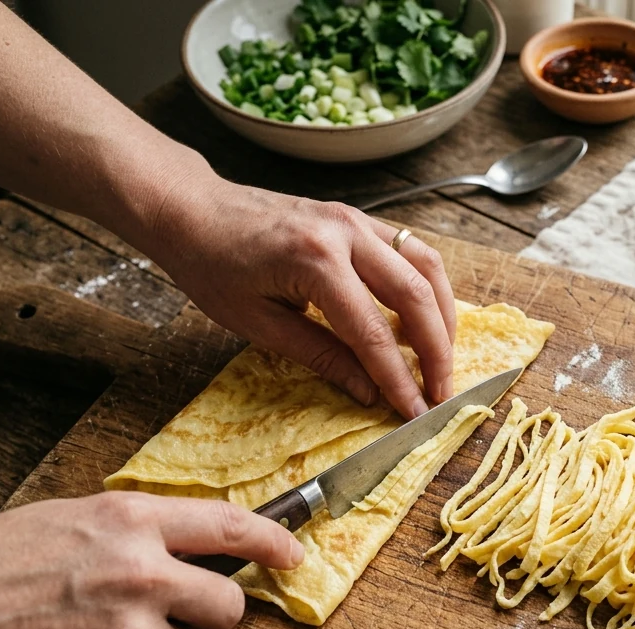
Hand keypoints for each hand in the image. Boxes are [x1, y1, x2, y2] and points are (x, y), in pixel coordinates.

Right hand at [0, 492, 302, 628]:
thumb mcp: (67, 520)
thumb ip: (134, 531)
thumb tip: (190, 544)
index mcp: (130, 524)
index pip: (229, 525)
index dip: (273, 541)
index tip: (293, 554)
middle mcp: (143, 576)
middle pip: (228, 606)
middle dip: (208, 614)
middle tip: (169, 616)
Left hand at [148, 172, 456, 419]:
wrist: (192, 210)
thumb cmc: (212, 267)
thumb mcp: (259, 324)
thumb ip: (322, 356)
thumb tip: (369, 391)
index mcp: (314, 262)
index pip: (373, 333)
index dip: (399, 378)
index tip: (415, 412)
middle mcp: (345, 233)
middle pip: (415, 297)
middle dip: (436, 351)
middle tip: (441, 393)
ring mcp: (356, 219)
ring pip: (426, 267)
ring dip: (443, 316)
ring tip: (441, 358)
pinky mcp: (358, 217)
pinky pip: (411, 249)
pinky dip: (427, 287)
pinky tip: (426, 318)